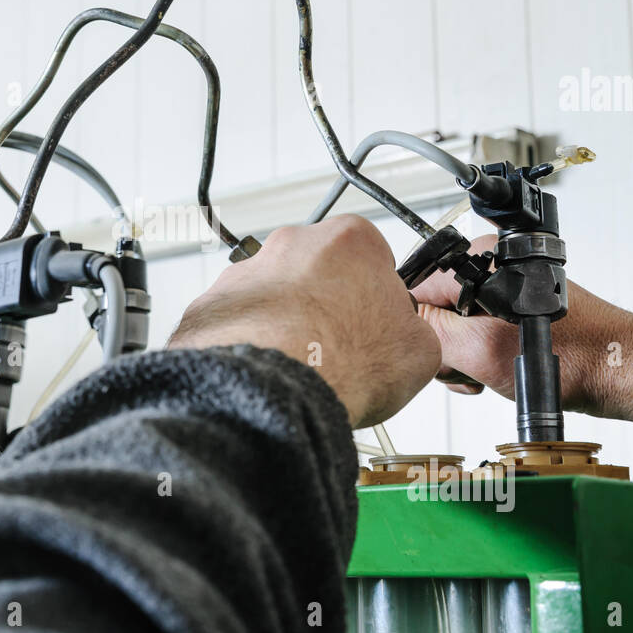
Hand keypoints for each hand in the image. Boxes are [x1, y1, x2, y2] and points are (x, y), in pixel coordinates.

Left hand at [169, 215, 441, 427]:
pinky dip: (252, 343)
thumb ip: (415, 331)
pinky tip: (270, 372)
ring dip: (288, 324)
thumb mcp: (419, 352)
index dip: (378, 299)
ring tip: (304, 368)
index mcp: (349, 240)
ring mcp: (248, 272)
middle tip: (341, 350)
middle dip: (329, 307)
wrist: (273, 393)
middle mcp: (293, 244)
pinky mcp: (213, 304)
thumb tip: (407, 341)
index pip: (373, 260)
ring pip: (277, 297)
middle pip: (320, 273)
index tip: (377, 324)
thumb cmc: (338, 363)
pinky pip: (241, 322)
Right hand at [412, 234, 632, 433]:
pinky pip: (478, 333)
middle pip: (435, 309)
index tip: (439, 355)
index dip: (420, 329)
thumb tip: (399, 325)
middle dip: (445, 348)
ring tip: (489, 374)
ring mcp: (506, 289)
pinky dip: (482, 358)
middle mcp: (492, 267)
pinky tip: (499, 373)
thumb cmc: (574, 358)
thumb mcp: (480, 351)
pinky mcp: (517, 310)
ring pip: (456, 327)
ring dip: (464, 358)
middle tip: (470, 369)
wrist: (621, 372)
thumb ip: (430, 333)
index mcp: (481, 260)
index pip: (417, 289)